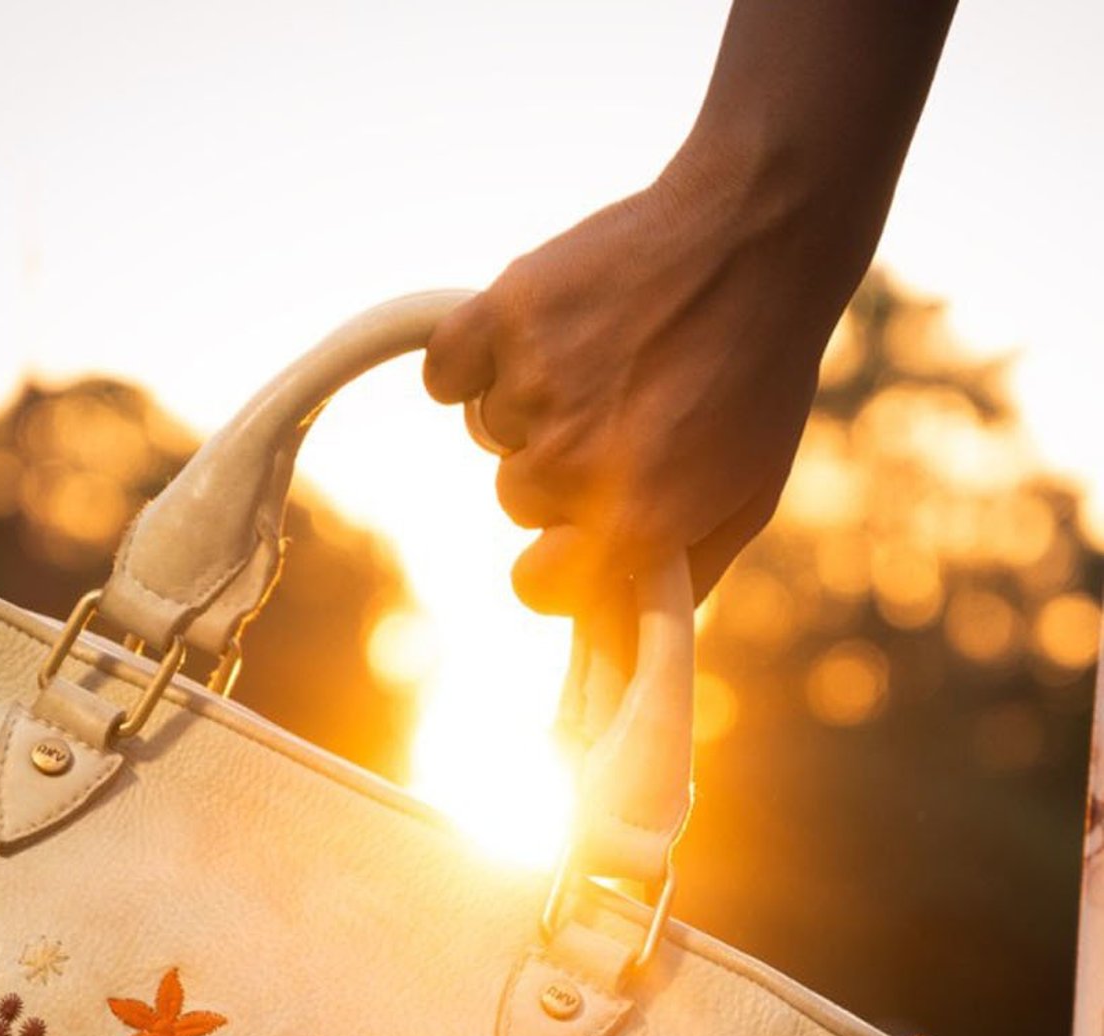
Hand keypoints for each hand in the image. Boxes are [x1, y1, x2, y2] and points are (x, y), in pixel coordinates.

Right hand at [423, 152, 844, 614]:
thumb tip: (621, 628)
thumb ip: (680, 575)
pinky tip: (530, 336)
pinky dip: (473, 357)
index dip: (555, 560)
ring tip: (599, 355)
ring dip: (528, 401)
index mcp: (627, 520)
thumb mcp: (748, 495)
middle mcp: (569, 465)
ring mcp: (531, 388)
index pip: (535, 585)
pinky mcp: (502, 316)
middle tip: (618, 408)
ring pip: (489, 430)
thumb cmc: (758, 375)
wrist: (760, 236)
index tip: (575, 528)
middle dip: (556, 466)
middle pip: (515, 499)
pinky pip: (448, 371)